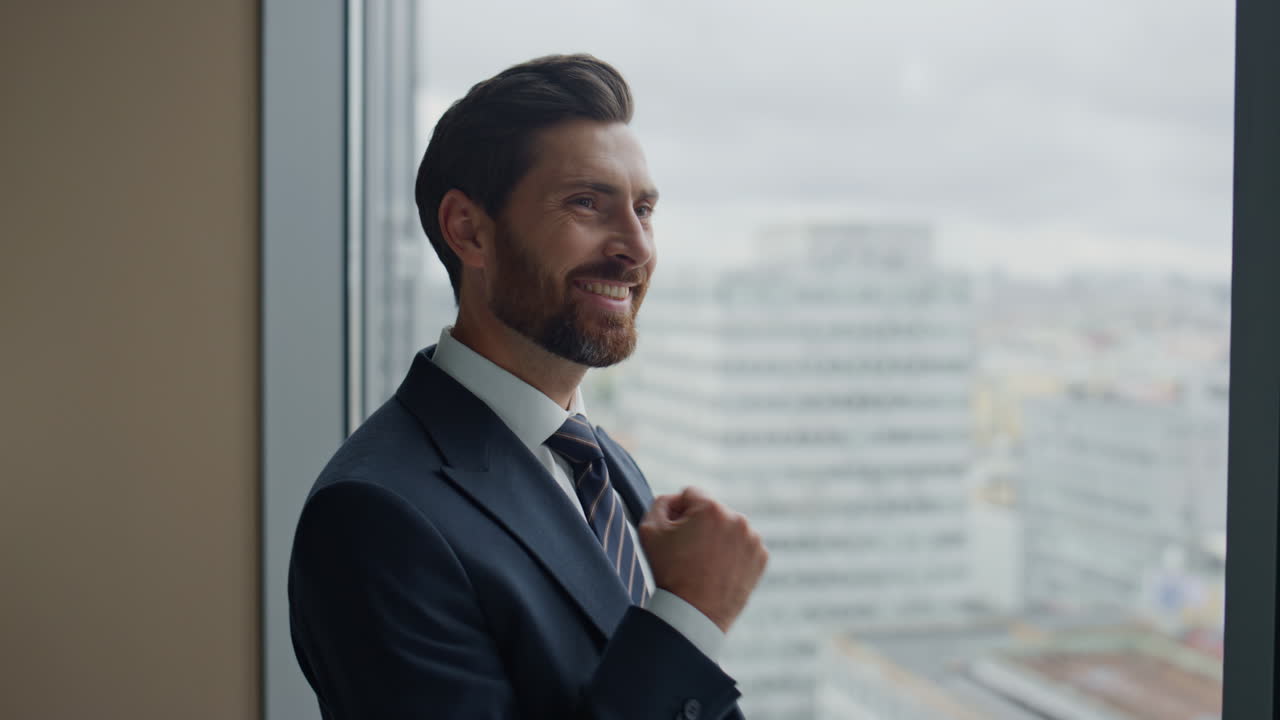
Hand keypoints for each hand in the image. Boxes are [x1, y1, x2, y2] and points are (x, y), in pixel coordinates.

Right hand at [638, 486, 767, 632]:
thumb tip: (677, 499)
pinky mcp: (761, 558)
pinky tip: (719, 570)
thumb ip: (661, 502)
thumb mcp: (649, 530)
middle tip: (688, 553)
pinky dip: (732, 554)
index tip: (675, 534)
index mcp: (711, 509)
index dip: (678, 512)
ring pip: (728, 528)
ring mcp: (752, 539)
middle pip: (711, 511)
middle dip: (700, 525)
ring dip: (717, 538)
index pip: (691, 495)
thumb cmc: (669, 572)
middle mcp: (737, 519)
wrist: (693, 614)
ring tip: (704, 564)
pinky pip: (742, 545)